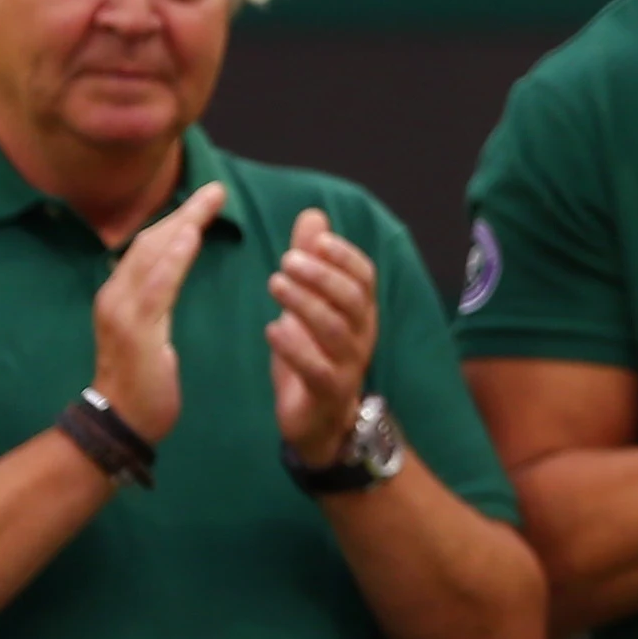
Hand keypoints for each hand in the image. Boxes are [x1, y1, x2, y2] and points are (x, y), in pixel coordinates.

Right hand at [89, 183, 224, 443]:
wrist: (119, 422)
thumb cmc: (141, 380)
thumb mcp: (149, 331)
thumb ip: (156, 299)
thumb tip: (169, 270)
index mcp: (120, 293)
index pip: (150, 245)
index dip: (178, 219)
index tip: (206, 198)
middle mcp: (115, 294)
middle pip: (151, 241)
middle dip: (185, 212)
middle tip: (217, 190)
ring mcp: (122, 310)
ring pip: (152, 255)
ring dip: (183, 224)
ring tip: (211, 201)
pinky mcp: (134, 330)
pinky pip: (156, 286)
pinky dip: (172, 258)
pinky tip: (190, 237)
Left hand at [263, 206, 379, 467]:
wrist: (322, 423)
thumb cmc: (314, 356)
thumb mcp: (311, 305)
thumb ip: (312, 262)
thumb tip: (313, 215)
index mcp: (360, 312)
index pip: (364, 276)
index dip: (344, 256)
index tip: (317, 240)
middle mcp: (361, 336)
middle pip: (351, 299)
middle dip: (321, 275)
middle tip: (286, 259)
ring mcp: (348, 366)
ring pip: (335, 330)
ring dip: (305, 303)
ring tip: (275, 284)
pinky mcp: (327, 393)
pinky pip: (317, 368)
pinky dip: (294, 347)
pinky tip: (273, 329)